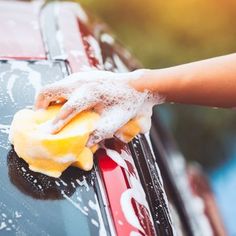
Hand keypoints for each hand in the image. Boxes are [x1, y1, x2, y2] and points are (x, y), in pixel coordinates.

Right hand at [35, 70, 159, 145]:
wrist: (136, 87)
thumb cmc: (127, 104)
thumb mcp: (113, 122)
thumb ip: (95, 133)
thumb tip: (81, 143)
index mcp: (90, 93)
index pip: (66, 109)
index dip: (56, 123)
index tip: (49, 133)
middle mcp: (82, 82)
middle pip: (49, 90)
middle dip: (40, 105)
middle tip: (41, 118)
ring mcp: (81, 76)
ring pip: (55, 86)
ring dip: (49, 99)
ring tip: (51, 113)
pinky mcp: (84, 76)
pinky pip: (64, 84)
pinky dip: (59, 94)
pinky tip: (65, 104)